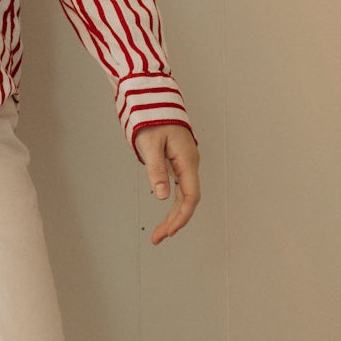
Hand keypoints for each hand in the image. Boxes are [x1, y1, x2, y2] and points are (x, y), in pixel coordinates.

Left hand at [136, 125, 199, 245]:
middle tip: (158, 238)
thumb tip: (162, 196)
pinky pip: (180, 189)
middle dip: (175, 221)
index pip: (190, 196)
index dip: (182, 216)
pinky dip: (173, 204)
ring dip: (173, 216)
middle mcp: (190, 164)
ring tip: (159, 233)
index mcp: (187, 160)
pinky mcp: (179, 163)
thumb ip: (156, 170)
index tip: (170, 232)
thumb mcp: (150, 145)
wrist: (155, 101)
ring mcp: (185, 164)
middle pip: (187, 200)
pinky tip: (166, 215)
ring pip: (184, 196)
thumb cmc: (152, 119)